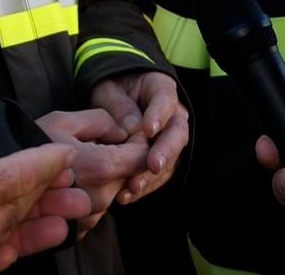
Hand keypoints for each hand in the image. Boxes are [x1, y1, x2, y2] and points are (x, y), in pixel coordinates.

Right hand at [0, 57, 92, 274]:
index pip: (16, 176)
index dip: (42, 163)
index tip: (65, 153)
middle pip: (18, 209)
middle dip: (46, 193)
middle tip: (76, 183)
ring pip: (9, 243)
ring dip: (35, 230)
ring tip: (64, 225)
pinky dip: (6, 259)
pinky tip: (10, 259)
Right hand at [35, 108, 147, 234]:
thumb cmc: (29, 142)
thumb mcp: (65, 120)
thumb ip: (102, 120)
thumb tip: (123, 129)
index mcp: (102, 168)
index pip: (143, 157)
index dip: (138, 141)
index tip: (122, 133)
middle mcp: (100, 197)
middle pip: (130, 177)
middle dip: (120, 159)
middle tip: (95, 144)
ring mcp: (89, 216)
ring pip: (114, 193)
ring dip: (105, 178)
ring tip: (78, 163)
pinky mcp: (79, 228)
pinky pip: (97, 208)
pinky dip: (90, 193)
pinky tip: (71, 182)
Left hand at [88, 71, 188, 202]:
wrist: (113, 101)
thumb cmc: (111, 91)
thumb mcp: (108, 89)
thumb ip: (118, 105)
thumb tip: (131, 128)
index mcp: (161, 88)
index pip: (166, 100)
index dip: (159, 115)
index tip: (148, 129)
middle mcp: (173, 115)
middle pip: (177, 133)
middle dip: (166, 151)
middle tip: (153, 165)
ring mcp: (170, 139)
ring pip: (171, 159)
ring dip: (152, 176)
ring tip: (133, 187)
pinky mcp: (162, 160)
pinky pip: (158, 176)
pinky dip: (143, 187)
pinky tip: (125, 195)